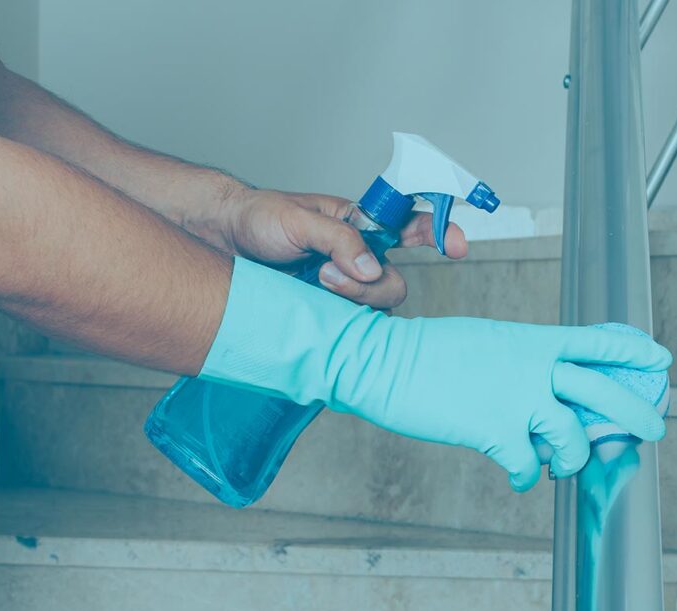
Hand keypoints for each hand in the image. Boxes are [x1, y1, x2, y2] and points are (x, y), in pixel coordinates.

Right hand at [203, 259, 672, 492]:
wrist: (383, 363)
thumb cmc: (425, 354)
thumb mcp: (483, 342)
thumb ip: (520, 362)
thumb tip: (541, 389)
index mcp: (531, 340)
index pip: (594, 342)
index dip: (631, 350)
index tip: (659, 358)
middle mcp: (533, 367)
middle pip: (602, 390)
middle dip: (634, 413)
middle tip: (652, 430)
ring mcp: (516, 399)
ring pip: (572, 438)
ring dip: (574, 458)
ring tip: (562, 466)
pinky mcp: (495, 431)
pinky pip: (529, 465)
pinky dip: (528, 475)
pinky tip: (520, 476)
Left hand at [217, 187, 467, 308]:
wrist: (220, 241)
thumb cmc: (258, 219)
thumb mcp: (297, 220)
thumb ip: (339, 240)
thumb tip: (371, 268)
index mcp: (360, 224)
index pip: (410, 225)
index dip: (439, 233)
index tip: (455, 246)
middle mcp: (358, 256)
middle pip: (393, 282)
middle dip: (369, 286)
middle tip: (328, 275)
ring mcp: (343, 285)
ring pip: (374, 307)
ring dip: (349, 301)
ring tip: (314, 283)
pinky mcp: (327, 310)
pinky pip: (351, 325)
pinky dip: (339, 322)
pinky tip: (317, 310)